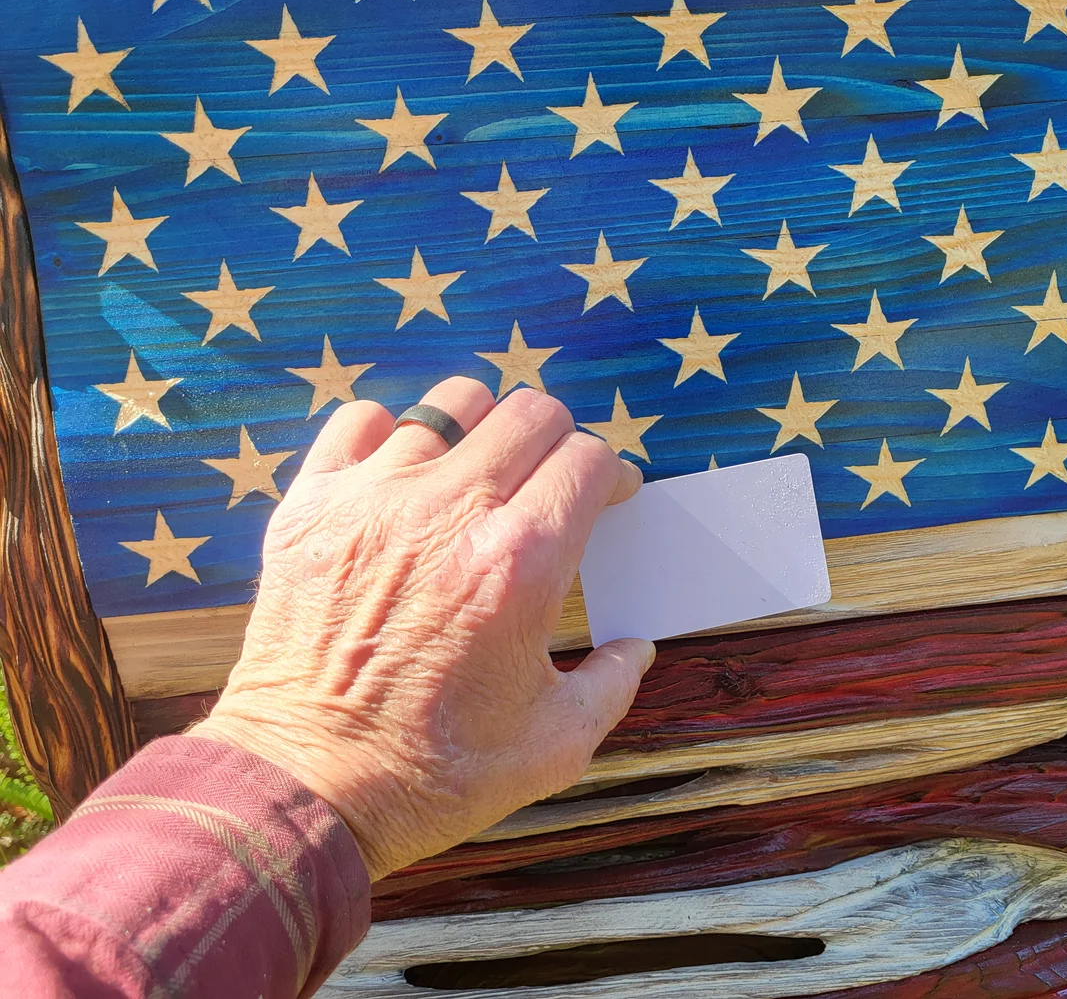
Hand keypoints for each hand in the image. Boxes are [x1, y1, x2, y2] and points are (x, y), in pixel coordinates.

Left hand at [189, 379, 654, 880]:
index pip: (588, 459)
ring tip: (480, 472)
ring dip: (483, 430)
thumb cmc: (434, 774)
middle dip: (559, 442)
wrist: (305, 789)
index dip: (610, 475)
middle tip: (551, 484)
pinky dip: (391, 436)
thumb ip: (613, 684)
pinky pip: (361, 421)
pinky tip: (404, 478)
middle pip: (531, 413)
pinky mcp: (311, 507)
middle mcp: (449, 513)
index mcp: (520, 563)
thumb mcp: (556, 745)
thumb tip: (634, 648)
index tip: (605, 498)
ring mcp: (373, 502)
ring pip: (452, 403)